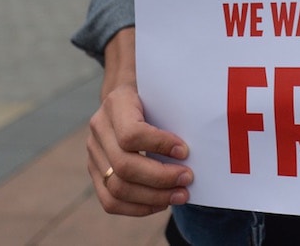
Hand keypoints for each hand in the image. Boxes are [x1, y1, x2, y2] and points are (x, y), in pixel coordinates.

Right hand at [87, 28, 192, 215]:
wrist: (128, 97)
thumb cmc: (154, 94)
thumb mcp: (163, 91)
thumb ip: (176, 107)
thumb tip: (206, 134)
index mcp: (116, 102)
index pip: (131, 133)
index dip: (160, 146)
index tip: (185, 151)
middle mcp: (99, 127)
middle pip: (124, 165)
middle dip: (160, 178)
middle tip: (188, 179)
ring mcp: (93, 151)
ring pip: (116, 188)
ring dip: (152, 197)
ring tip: (180, 195)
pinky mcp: (95, 172)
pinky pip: (110, 201)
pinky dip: (138, 207)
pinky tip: (161, 203)